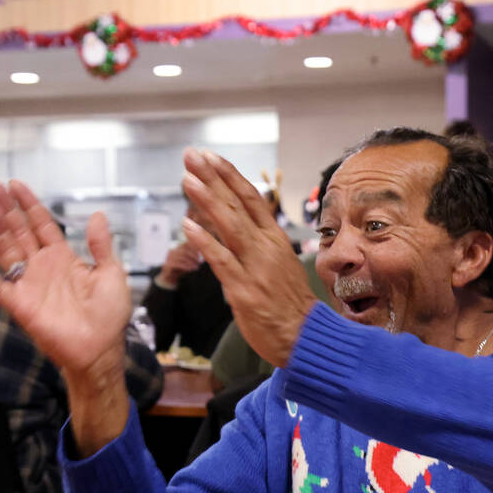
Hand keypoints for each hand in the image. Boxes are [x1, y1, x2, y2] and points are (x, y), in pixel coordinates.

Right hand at [0, 180, 131, 379]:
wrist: (102, 349)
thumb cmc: (108, 314)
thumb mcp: (111, 273)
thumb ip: (101, 245)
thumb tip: (98, 215)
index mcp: (62, 257)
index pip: (41, 224)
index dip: (29, 204)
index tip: (15, 184)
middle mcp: (42, 267)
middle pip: (19, 232)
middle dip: (7, 209)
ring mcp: (30, 285)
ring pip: (7, 252)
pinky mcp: (22, 307)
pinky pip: (0, 290)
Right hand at [157, 242, 201, 286]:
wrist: (170, 276)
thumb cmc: (181, 267)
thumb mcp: (188, 260)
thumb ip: (193, 256)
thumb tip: (203, 255)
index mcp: (178, 246)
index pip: (186, 244)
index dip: (194, 249)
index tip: (201, 255)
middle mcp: (173, 250)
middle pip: (184, 250)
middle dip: (193, 256)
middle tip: (200, 262)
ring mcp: (169, 257)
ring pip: (181, 257)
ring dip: (190, 262)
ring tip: (196, 266)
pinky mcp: (168, 264)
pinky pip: (178, 264)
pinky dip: (186, 266)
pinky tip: (191, 269)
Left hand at [181, 148, 316, 366]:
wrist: (305, 336)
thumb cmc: (289, 303)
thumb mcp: (279, 263)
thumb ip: (258, 243)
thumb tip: (238, 226)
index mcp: (274, 239)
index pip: (251, 198)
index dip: (229, 176)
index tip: (210, 157)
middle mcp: (265, 247)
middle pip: (237, 204)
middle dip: (213, 177)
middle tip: (192, 155)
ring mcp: (255, 267)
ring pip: (229, 226)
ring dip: (207, 201)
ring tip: (188, 180)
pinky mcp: (244, 289)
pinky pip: (221, 261)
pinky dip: (205, 242)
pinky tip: (187, 225)